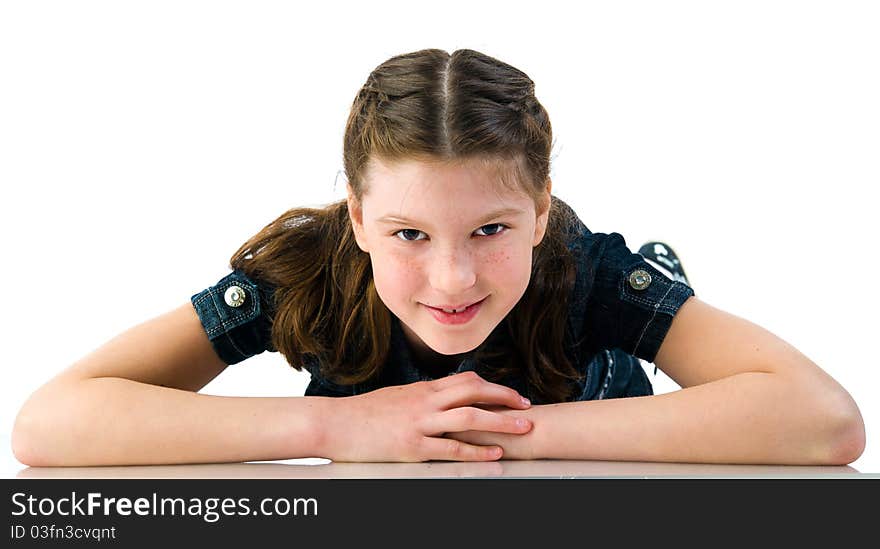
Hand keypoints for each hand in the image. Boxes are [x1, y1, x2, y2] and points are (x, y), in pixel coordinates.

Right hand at [320, 371, 532, 461]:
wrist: (335, 423)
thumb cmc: (363, 413)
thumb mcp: (397, 397)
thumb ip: (421, 398)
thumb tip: (440, 399)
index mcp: (423, 390)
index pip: (466, 380)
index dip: (493, 386)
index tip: (511, 394)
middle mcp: (426, 401)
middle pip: (475, 392)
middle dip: (505, 398)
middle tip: (527, 406)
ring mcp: (420, 423)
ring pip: (470, 416)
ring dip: (501, 421)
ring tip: (524, 428)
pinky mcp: (413, 446)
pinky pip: (451, 447)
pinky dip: (476, 451)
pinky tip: (493, 455)